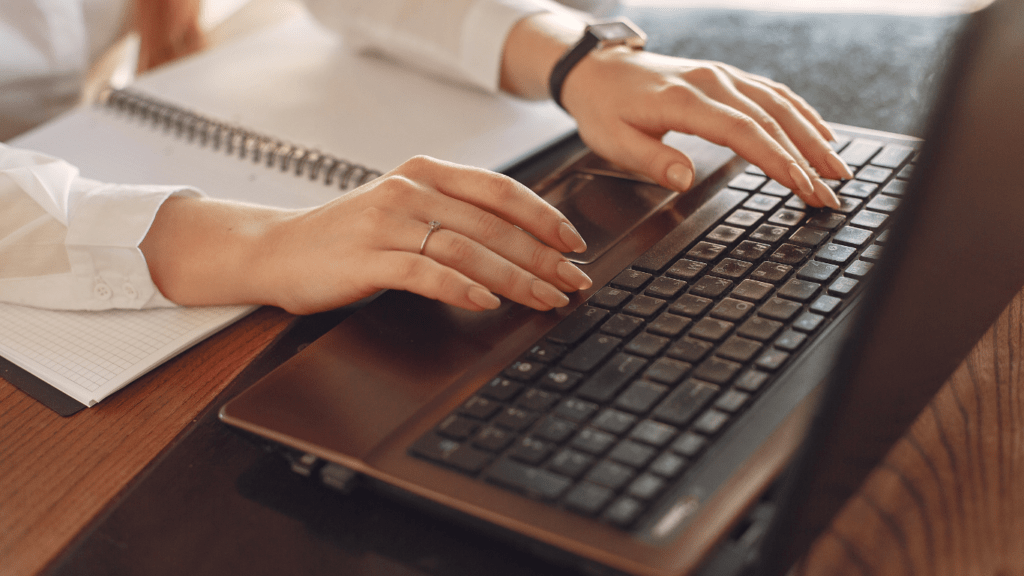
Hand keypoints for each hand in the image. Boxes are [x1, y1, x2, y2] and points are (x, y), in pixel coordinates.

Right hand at [142, 156, 591, 314]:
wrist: (277, 250)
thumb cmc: (348, 236)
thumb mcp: (404, 210)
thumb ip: (453, 215)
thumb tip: (521, 242)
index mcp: (425, 173)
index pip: (500, 190)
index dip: (544, 216)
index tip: (575, 243)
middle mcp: (410, 190)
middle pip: (493, 224)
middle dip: (543, 257)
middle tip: (574, 282)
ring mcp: (388, 222)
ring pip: (469, 248)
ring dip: (516, 277)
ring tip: (547, 299)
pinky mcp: (369, 258)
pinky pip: (426, 273)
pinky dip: (462, 288)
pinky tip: (487, 303)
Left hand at [561, 47, 851, 207]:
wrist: (598, 69)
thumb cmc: (604, 107)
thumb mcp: (613, 141)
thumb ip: (651, 160)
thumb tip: (684, 178)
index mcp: (686, 101)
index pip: (744, 132)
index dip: (777, 160)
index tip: (802, 186)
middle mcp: (712, 82)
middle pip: (771, 120)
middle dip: (806, 158)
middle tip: (831, 193)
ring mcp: (723, 77)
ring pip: (780, 105)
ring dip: (813, 137)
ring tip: (838, 170)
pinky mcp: (726, 78)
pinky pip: (773, 93)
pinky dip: (802, 113)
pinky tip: (820, 134)